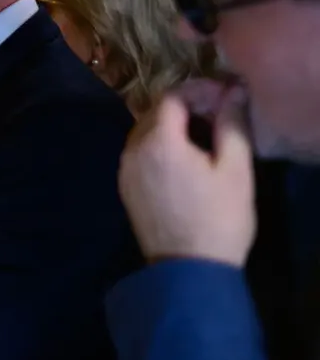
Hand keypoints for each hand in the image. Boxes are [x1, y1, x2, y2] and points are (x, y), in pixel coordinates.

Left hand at [119, 82, 256, 266]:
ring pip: (145, 132)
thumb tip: (232, 93)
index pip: (172, 97)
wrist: (189, 269)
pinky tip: (184, 158)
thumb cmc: (218, 218)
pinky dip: (160, 145)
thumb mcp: (235, 169)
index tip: (225, 97)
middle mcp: (132, 151)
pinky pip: (140, 152)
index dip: (199, 90)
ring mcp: (124, 170)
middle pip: (155, 112)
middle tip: (218, 113)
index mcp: (157, 142)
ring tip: (205, 135)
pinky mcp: (125, 187)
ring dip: (172, 125)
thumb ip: (231, 125)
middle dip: (186, 106)